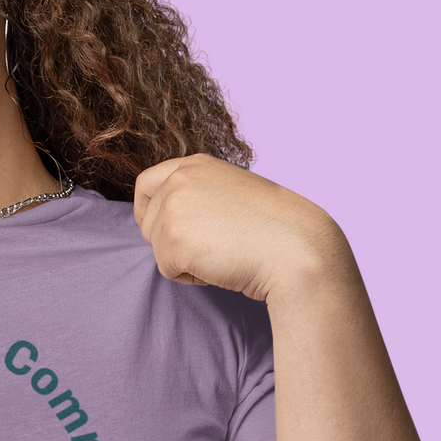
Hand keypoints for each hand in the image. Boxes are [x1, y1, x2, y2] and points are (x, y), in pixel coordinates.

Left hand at [133, 154, 348, 303]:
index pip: (146, 183)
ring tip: (222, 253)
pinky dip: (191, 277)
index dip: (148, 210)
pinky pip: (167, 269)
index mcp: (194, 164)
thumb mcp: (230, 194)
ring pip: (157, 248)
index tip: (162, 229)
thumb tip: (168, 218)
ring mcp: (173, 207)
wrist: (294, 246)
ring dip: (184, 261)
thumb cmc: (271, 228)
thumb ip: (198, 196)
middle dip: (171, 243)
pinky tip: (220, 265)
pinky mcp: (172, 239)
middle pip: (148, 223)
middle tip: (211, 247)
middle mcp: (179, 179)